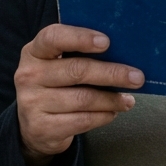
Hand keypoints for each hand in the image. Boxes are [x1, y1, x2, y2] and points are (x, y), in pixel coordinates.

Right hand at [15, 25, 142, 165]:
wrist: (33, 126)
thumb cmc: (55, 85)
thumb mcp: (58, 64)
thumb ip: (79, 54)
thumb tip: (123, 51)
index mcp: (34, 52)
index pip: (53, 37)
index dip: (80, 38)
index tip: (106, 42)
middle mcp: (29, 75)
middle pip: (76, 70)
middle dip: (112, 73)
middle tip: (137, 77)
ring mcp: (33, 103)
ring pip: (83, 99)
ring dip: (111, 99)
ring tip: (128, 99)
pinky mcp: (42, 128)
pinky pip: (82, 120)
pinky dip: (103, 116)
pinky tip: (112, 112)